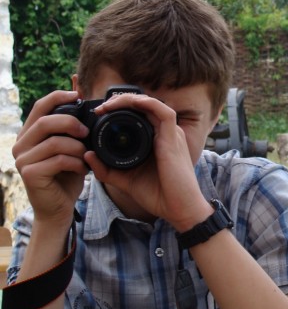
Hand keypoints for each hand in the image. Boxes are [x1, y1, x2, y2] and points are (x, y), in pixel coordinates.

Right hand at [12, 90, 90, 228]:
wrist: (59, 208)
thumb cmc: (66, 176)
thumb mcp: (70, 148)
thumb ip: (71, 129)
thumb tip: (82, 100)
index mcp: (29, 135)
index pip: (39, 107)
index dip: (58, 97)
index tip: (78, 95)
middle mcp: (21, 145)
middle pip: (45, 122)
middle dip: (70, 123)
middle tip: (86, 132)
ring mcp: (22, 160)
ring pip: (54, 142)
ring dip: (77, 148)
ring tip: (85, 156)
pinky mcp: (29, 174)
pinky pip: (58, 160)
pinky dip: (76, 162)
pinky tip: (83, 169)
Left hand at [85, 93, 210, 230]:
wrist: (179, 209)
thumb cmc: (159, 195)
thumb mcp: (125, 180)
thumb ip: (107, 169)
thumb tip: (87, 155)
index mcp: (157, 140)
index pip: (140, 116)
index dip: (121, 110)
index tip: (100, 116)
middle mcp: (166, 133)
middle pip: (145, 106)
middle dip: (122, 101)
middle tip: (101, 108)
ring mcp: (171, 134)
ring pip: (152, 103)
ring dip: (130, 99)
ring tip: (109, 105)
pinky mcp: (173, 137)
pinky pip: (162, 111)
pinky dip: (146, 103)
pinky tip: (128, 104)